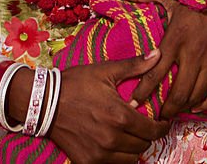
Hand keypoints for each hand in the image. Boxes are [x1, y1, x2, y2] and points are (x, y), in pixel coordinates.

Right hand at [48, 51, 170, 163]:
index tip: (162, 123)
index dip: (162, 127)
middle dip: (147, 136)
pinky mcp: (86, 161)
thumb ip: (135, 66)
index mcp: (120, 116)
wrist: (43, 101)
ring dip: (133, 149)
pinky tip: (114, 145)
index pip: (153, 131)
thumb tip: (159, 54)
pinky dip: (117, 158)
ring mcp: (98, 153)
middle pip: (143, 146)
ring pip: (130, 159)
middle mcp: (111, 138)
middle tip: (144, 127)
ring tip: (130, 136)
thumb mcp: (106, 71)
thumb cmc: (76, 83)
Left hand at [116, 0, 206, 118]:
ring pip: (197, 95)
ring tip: (172, 113)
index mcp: (176, 39)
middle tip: (156, 117)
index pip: (155, 73)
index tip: (133, 105)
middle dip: (165, 110)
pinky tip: (197, 106)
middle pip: (178, 93)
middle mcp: (194, 54)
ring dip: (184, 108)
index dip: (142, 93)